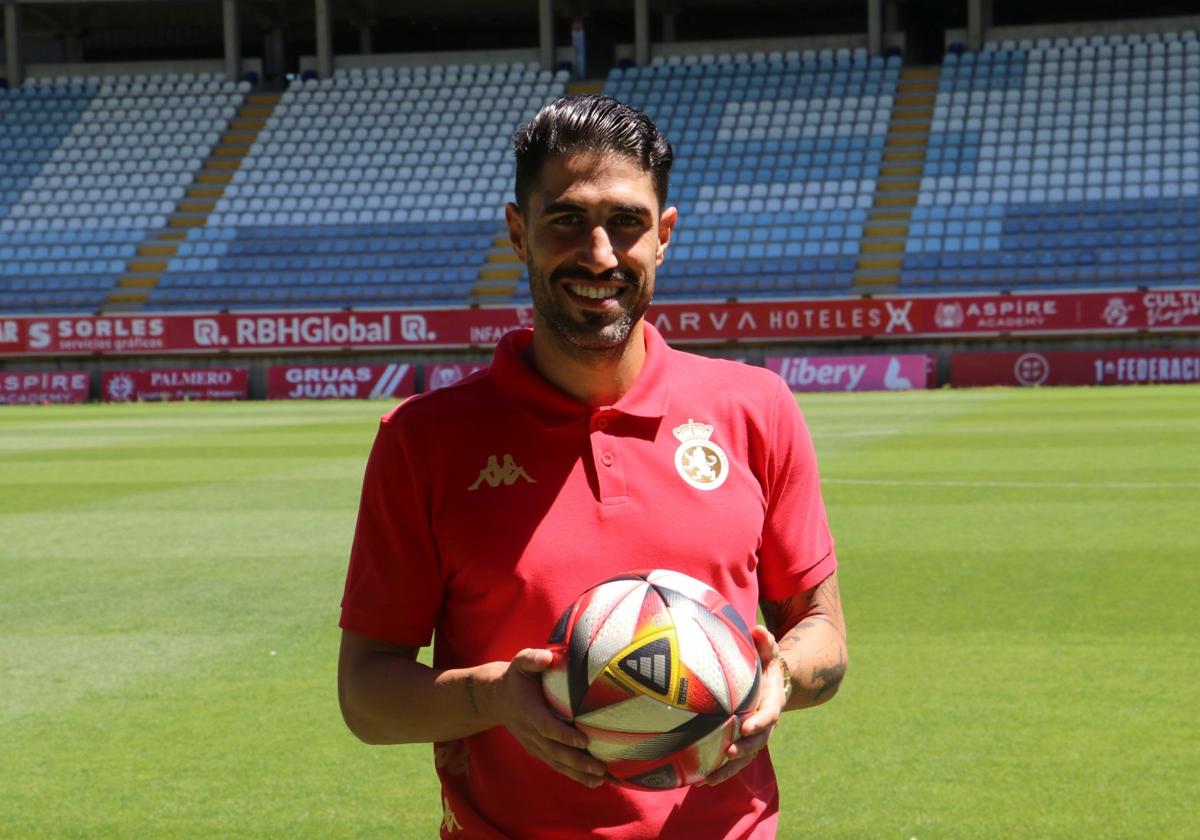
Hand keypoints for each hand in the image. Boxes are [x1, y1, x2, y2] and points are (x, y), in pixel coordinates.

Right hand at [483, 648, 607, 787]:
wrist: (497, 698)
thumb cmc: (517, 677)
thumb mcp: (521, 662)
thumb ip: (533, 659)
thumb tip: (548, 658)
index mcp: (529, 710)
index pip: (547, 726)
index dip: (565, 735)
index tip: (585, 740)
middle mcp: (530, 732)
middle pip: (555, 751)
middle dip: (577, 761)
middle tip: (599, 768)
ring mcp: (534, 743)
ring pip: (556, 762)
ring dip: (578, 773)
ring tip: (600, 779)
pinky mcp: (538, 750)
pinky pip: (556, 764)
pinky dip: (573, 774)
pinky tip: (593, 781)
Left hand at [701, 625, 787, 785]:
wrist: (773, 682)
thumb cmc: (765, 663)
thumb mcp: (769, 651)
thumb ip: (766, 642)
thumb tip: (758, 630)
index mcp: (772, 701)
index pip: (769, 714)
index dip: (759, 722)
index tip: (745, 726)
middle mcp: (766, 722)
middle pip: (758, 741)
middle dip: (744, 748)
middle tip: (728, 753)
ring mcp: (755, 735)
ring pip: (745, 756)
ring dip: (730, 768)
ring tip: (710, 778)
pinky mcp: (743, 742)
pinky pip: (735, 760)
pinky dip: (721, 771)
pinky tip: (702, 781)